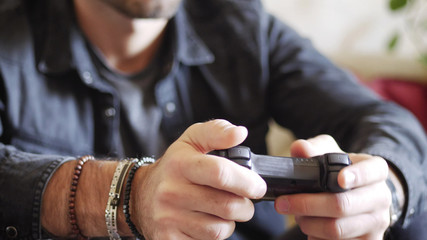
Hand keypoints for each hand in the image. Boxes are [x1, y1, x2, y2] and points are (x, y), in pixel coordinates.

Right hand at [132, 120, 266, 239]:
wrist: (140, 195)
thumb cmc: (174, 167)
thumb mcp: (191, 141)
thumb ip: (216, 131)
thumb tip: (239, 133)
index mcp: (180, 164)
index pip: (220, 173)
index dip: (247, 182)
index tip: (258, 186)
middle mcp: (172, 192)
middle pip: (227, 206)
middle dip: (245, 206)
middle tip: (244, 200)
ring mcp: (169, 218)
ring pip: (220, 229)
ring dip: (230, 222)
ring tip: (222, 210)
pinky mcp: (168, 239)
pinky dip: (214, 235)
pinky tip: (206, 221)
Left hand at [275, 135, 390, 239]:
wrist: (359, 195)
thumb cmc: (341, 171)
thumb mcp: (330, 153)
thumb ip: (314, 147)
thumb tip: (300, 148)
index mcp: (376, 171)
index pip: (373, 171)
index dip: (357, 175)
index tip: (340, 179)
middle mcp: (381, 197)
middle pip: (342, 205)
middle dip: (307, 204)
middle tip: (283, 203)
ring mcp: (376, 223)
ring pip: (337, 228)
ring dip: (308, 223)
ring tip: (296, 215)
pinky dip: (316, 237)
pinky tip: (309, 227)